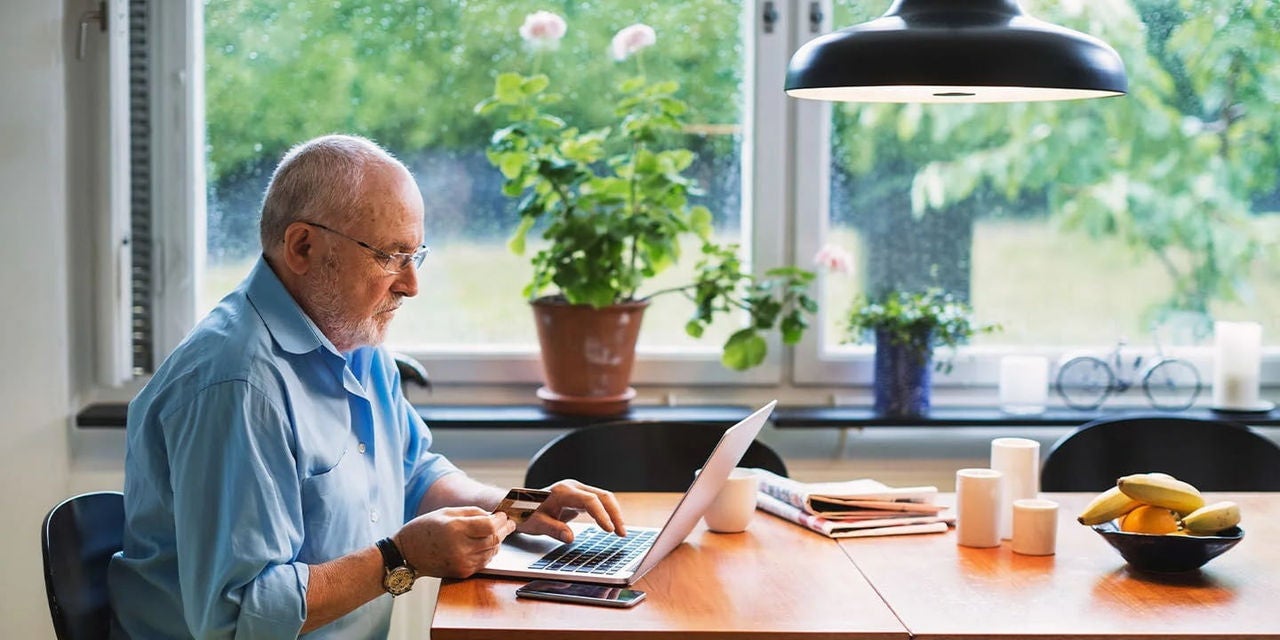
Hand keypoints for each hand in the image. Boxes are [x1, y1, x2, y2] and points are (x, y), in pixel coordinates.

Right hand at [394, 507, 516, 577]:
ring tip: (496, 533)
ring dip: (497, 541)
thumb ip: (472, 513)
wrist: (406, 554)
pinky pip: (484, 562)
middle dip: (504, 530)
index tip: (503, 515)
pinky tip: (486, 545)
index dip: (500, 520)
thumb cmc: (424, 529)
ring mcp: (461, 563)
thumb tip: (493, 515)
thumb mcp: (446, 512)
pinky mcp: (462, 572)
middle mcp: (460, 548)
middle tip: (508, 524)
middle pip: (493, 539)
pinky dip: (489, 552)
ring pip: (492, 551)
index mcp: (455, 529)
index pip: (489, 526)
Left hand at [519, 479, 625, 542]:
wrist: (519, 506)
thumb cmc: (525, 514)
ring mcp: (577, 491)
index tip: (609, 529)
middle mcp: (573, 487)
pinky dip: (608, 513)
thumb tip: (570, 538)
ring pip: (603, 498)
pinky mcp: (579, 497)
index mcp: (563, 491)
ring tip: (621, 532)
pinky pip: (599, 502)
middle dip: (614, 514)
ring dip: (614, 513)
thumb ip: (552, 529)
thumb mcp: (535, 524)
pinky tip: (612, 526)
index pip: (590, 500)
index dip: (602, 515)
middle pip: (602, 496)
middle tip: (622, 533)